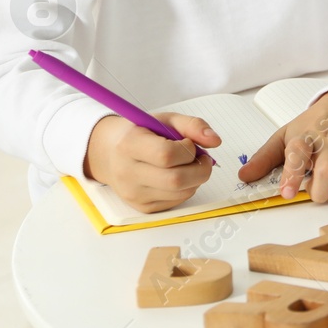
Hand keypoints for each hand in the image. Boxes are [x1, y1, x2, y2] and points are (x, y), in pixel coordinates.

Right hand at [82, 112, 218, 213]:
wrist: (112, 154)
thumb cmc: (142, 134)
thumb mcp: (165, 120)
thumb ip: (192, 125)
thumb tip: (215, 141)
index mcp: (130, 145)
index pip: (166, 155)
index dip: (187, 149)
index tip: (189, 143)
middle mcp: (128, 173)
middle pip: (175, 180)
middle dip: (200, 169)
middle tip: (203, 158)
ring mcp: (134, 194)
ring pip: (180, 193)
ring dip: (196, 179)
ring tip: (189, 165)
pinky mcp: (142, 207)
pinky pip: (176, 202)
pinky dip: (186, 188)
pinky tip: (178, 176)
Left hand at [238, 89, 327, 202]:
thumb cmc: (315, 123)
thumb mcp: (287, 135)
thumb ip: (266, 158)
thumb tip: (244, 176)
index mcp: (305, 136)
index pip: (297, 154)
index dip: (292, 175)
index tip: (288, 193)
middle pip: (327, 167)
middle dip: (321, 189)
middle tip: (316, 195)